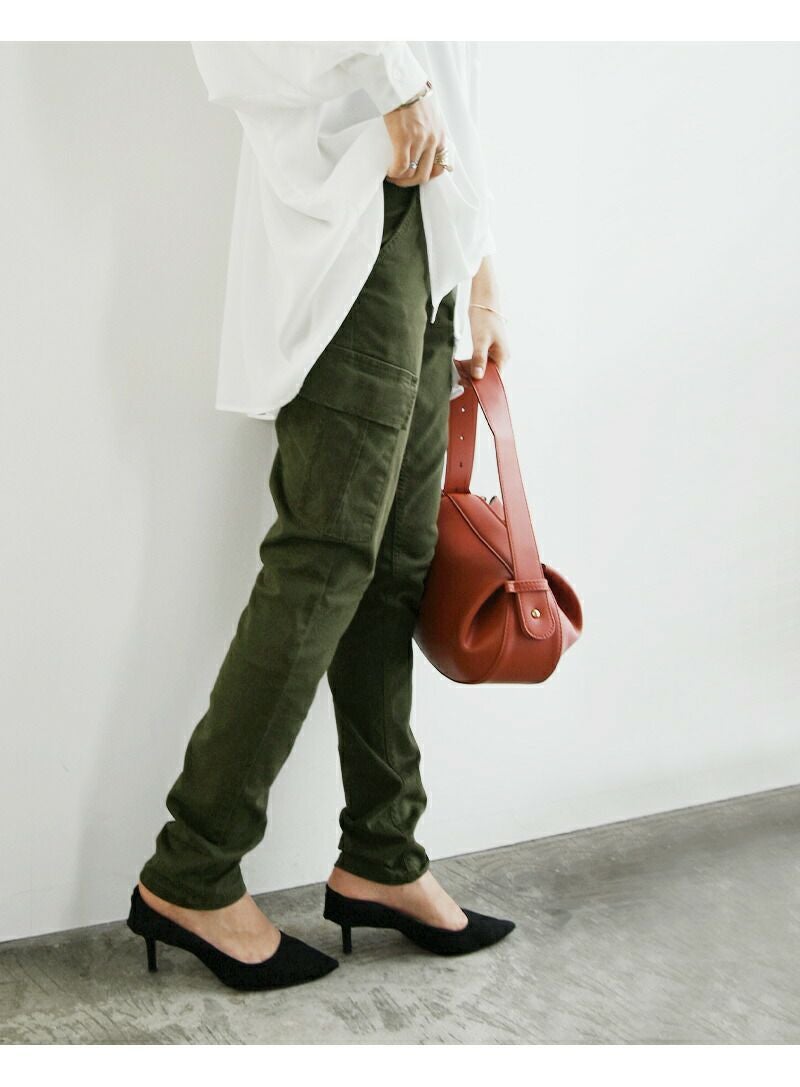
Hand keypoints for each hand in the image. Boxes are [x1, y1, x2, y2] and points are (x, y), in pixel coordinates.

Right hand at [383, 91, 447, 185]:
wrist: (402, 85)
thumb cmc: (412, 99)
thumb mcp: (430, 118)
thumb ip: (430, 134)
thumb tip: (423, 148)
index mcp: (440, 136)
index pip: (441, 168)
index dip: (427, 176)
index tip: (415, 175)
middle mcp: (432, 141)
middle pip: (424, 175)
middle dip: (410, 182)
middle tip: (400, 179)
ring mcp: (419, 140)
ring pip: (411, 173)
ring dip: (400, 179)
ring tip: (391, 175)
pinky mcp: (404, 138)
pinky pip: (400, 166)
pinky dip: (393, 173)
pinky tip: (388, 171)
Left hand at [455, 256, 510, 379]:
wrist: (484, 301)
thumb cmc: (485, 318)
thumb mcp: (480, 340)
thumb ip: (479, 359)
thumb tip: (478, 377)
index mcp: (503, 357)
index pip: (495, 380)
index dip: (484, 386)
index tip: (471, 389)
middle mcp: (500, 357)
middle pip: (488, 376)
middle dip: (475, 380)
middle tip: (461, 381)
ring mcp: (494, 354)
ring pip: (483, 370)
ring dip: (472, 373)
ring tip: (460, 374)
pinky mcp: (487, 350)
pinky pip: (479, 362)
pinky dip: (471, 365)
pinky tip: (462, 366)